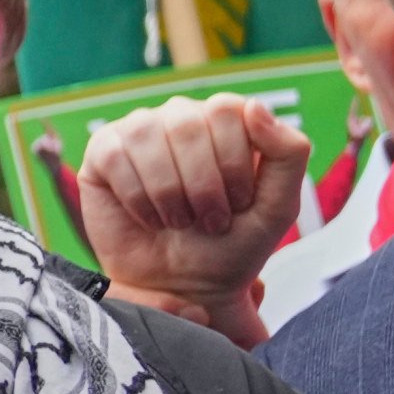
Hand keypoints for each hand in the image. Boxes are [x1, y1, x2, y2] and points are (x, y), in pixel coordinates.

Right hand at [74, 96, 310, 349]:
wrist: (184, 288)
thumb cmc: (231, 246)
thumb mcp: (278, 206)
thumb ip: (289, 153)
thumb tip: (254, 105)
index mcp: (226, 121)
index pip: (226, 110)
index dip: (232, 163)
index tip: (236, 204)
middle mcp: (181, 117)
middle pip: (188, 123)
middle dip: (202, 185)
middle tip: (207, 221)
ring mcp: (140, 131)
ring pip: (148, 134)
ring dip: (168, 192)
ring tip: (177, 221)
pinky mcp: (103, 153)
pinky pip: (114, 156)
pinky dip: (137, 198)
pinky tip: (148, 218)